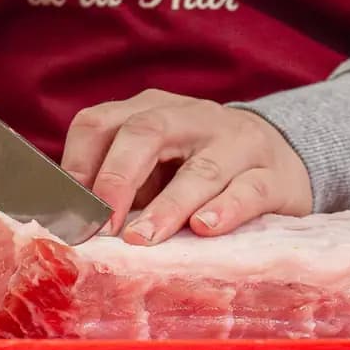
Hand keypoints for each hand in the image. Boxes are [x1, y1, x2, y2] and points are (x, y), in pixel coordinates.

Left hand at [60, 89, 312, 244]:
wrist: (282, 160)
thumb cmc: (198, 170)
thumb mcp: (154, 167)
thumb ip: (118, 187)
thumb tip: (68, 227)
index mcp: (151, 111)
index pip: (101, 122)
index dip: (79, 164)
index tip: (68, 212)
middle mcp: (191, 118)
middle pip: (147, 132)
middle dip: (118, 177)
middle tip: (102, 225)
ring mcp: (236, 142)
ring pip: (201, 167)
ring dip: (168, 205)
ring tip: (142, 238)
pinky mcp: (274, 175)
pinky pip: (249, 189)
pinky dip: (225, 209)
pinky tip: (204, 228)